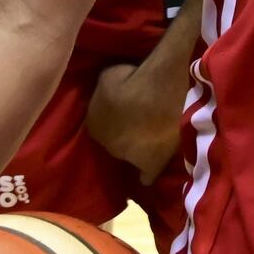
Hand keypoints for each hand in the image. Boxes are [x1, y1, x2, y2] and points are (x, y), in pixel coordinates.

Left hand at [85, 59, 186, 178]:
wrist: (159, 90)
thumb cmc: (132, 78)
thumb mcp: (107, 78)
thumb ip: (105, 92)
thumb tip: (110, 95)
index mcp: (94, 125)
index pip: (101, 126)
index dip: (114, 119)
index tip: (125, 110)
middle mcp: (107, 145)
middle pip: (117, 143)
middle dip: (126, 133)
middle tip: (142, 120)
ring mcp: (128, 158)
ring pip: (131, 158)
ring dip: (138, 150)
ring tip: (153, 136)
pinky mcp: (152, 164)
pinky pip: (147, 176)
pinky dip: (150, 173)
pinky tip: (155, 165)